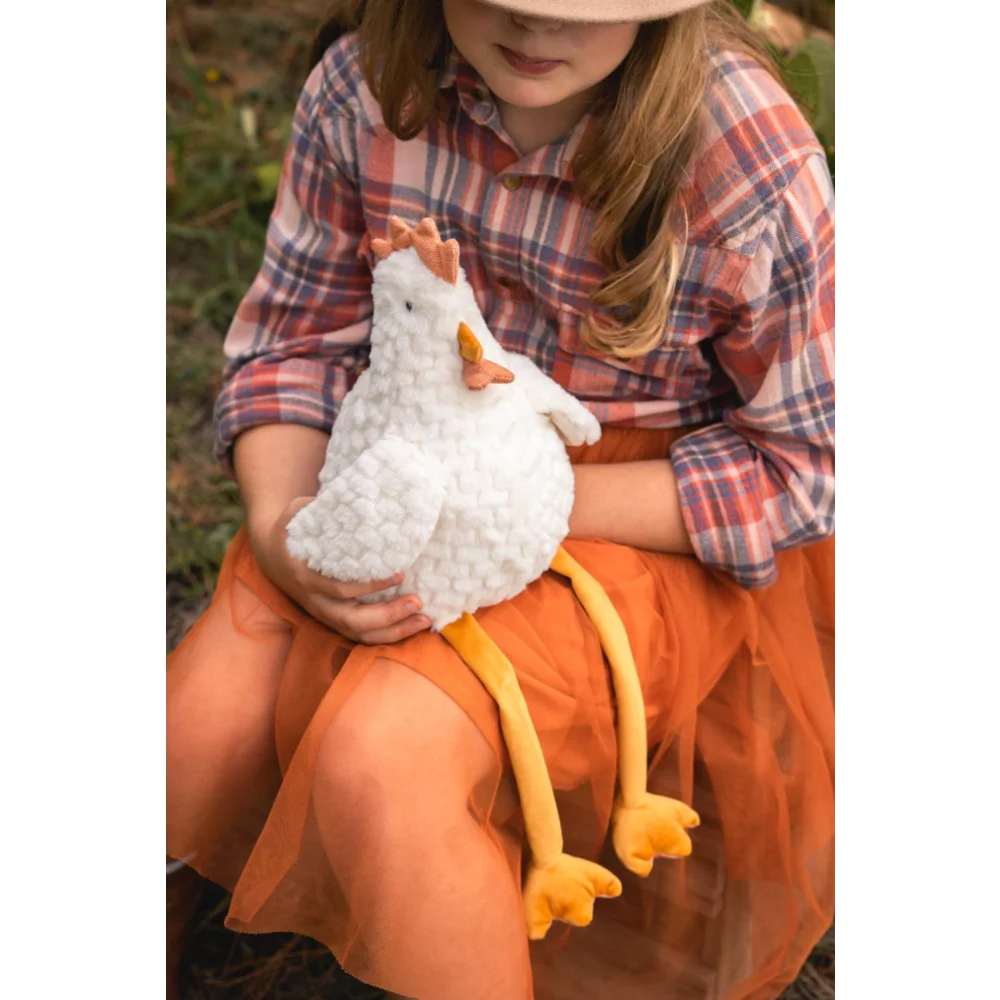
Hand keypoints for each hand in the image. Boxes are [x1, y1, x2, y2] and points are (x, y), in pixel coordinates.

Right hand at [249, 497, 432, 643]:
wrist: (268, 552)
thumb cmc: (290, 529)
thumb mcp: (296, 512)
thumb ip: (318, 508)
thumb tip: (357, 499)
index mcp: (305, 576)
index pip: (340, 589)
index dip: (370, 586)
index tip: (399, 574)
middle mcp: (315, 600)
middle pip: (352, 621)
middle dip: (388, 615)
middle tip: (418, 601)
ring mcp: (323, 613)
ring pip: (358, 634)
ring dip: (393, 631)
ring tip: (423, 620)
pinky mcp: (331, 619)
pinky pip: (359, 635)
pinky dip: (386, 635)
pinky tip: (410, 625)